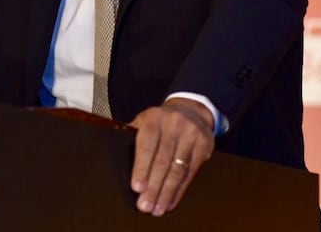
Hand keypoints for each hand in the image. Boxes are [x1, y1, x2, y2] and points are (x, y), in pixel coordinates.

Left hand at [128, 98, 215, 215]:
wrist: (191, 111)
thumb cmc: (160, 122)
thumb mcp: (145, 121)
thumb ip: (132, 136)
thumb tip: (116, 155)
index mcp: (154, 118)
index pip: (147, 146)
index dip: (142, 168)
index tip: (137, 188)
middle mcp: (173, 124)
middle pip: (162, 161)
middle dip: (153, 187)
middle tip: (145, 205)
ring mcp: (191, 134)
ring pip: (177, 170)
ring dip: (166, 192)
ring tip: (157, 208)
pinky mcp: (204, 145)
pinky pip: (190, 173)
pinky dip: (179, 190)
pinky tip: (171, 201)